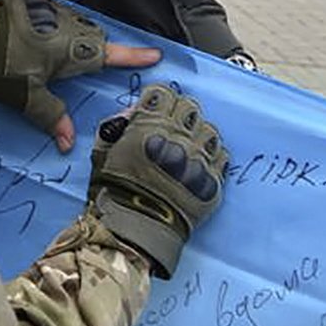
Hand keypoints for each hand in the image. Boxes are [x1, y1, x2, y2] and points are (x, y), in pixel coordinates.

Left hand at [0, 0, 158, 151]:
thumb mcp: (26, 98)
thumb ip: (52, 116)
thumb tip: (69, 144)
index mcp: (69, 46)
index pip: (110, 53)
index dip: (134, 56)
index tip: (156, 55)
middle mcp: (63, 21)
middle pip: (91, 38)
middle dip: (96, 52)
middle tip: (96, 68)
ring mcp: (45, 6)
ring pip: (72, 24)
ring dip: (73, 39)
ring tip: (57, 58)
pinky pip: (52, 14)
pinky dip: (53, 28)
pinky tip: (36, 41)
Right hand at [87, 85, 226, 278]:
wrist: (133, 231)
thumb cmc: (114, 193)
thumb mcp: (103, 151)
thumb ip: (117, 124)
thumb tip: (133, 111)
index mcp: (149, 126)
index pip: (164, 94)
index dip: (160, 100)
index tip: (157, 108)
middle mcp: (178, 138)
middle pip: (190, 108)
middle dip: (180, 114)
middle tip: (172, 127)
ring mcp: (198, 159)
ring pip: (209, 130)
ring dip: (198, 134)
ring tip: (187, 147)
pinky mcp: (212, 180)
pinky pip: (222, 156)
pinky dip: (211, 156)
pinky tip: (198, 163)